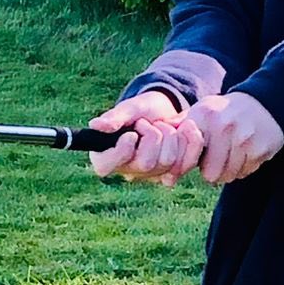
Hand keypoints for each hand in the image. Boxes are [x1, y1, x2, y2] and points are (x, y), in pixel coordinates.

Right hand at [85, 91, 204, 186]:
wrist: (167, 112)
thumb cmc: (142, 109)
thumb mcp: (130, 108)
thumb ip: (114, 117)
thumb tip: (95, 125)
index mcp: (106, 156)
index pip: (105, 167)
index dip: (122, 151)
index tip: (131, 135)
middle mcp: (126, 170)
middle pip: (145, 163)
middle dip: (153, 135)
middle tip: (149, 124)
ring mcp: (149, 176)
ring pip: (167, 161)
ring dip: (170, 135)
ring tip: (163, 126)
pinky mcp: (169, 175)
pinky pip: (185, 164)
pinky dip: (188, 143)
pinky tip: (183, 130)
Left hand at [185, 92, 283, 184]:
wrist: (263, 102)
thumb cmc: (223, 113)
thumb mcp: (199, 113)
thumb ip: (177, 135)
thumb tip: (163, 175)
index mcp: (203, 117)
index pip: (187, 158)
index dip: (184, 168)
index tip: (187, 167)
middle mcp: (224, 127)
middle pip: (210, 175)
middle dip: (210, 172)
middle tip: (214, 159)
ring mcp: (244, 138)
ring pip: (229, 176)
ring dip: (228, 171)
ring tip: (229, 154)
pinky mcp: (261, 148)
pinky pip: (246, 172)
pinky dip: (244, 167)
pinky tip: (244, 152)